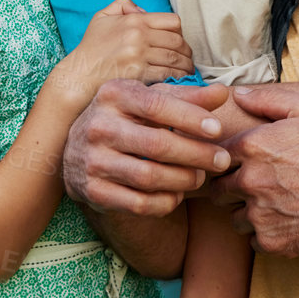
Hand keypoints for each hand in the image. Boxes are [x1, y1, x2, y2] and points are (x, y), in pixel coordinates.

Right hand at [59, 0, 193, 101]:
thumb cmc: (90, 48)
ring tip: (188, 71)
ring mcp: (139, 55)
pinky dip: (177, 78)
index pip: (173, 21)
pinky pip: (167, 74)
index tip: (179, 42)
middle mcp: (139, 36)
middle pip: (177, 41)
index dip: (180, 32)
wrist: (78, 76)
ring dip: (186, 66)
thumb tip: (143, 9)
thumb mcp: (102, 17)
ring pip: (175, 59)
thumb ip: (123, 4)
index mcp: (135, 20)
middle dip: (186, 52)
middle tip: (188, 59)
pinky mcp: (138, 74)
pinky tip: (179, 81)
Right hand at [63, 79, 231, 217]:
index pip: (157, 105)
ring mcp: (92, 160)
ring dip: (183, 179)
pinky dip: (164, 202)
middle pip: (156, 144)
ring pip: (148, 177)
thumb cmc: (126, 117)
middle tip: (222, 160)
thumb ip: (187, 96)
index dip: (191, 118)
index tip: (219, 130)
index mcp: (114, 94)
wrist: (76, 149)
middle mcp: (99, 126)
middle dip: (196, 154)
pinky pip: (137, 203)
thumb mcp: (150, 99)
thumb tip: (222, 93)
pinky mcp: (93, 191)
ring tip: (200, 176)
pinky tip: (177, 194)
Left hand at [211, 89, 298, 255]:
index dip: (228, 159)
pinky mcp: (274, 242)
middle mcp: (250, 182)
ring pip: (236, 218)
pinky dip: (267, 234)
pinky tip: (287, 220)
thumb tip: (238, 94)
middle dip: (232, 187)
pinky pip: (255, 241)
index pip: (216, 156)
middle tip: (258, 184)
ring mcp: (261, 215)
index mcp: (253, 147)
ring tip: (276, 203)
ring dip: (249, 212)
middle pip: (219, 191)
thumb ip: (267, 99)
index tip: (241, 162)